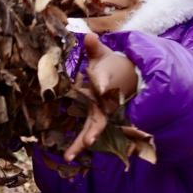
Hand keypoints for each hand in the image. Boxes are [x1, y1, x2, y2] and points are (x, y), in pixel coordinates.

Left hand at [62, 33, 138, 161]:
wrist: (126, 78)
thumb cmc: (110, 66)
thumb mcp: (103, 55)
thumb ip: (95, 48)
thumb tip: (88, 35)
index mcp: (107, 82)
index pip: (105, 82)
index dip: (102, 83)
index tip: (99, 86)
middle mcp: (106, 101)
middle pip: (101, 116)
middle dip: (94, 128)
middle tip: (88, 140)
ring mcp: (103, 112)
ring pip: (94, 129)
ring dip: (82, 142)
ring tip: (70, 155)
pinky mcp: (97, 119)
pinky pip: (88, 132)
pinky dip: (79, 144)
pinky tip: (67, 157)